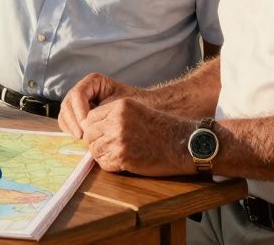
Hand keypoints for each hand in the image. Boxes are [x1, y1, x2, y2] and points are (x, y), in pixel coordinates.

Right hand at [58, 72, 138, 138]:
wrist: (142, 109)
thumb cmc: (134, 104)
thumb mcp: (120, 104)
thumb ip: (104, 111)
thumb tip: (88, 124)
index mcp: (93, 81)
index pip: (78, 94)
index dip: (80, 110)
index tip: (87, 126)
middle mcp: (83, 90)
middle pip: (68, 103)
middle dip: (73, 120)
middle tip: (82, 135)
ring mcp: (79, 103)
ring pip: (65, 112)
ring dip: (70, 126)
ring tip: (82, 138)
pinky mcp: (78, 115)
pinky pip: (67, 121)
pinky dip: (70, 129)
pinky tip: (80, 137)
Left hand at [80, 98, 195, 175]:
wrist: (184, 144)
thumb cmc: (163, 129)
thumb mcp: (137, 111)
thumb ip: (115, 116)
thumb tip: (92, 128)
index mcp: (120, 106)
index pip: (91, 117)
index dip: (93, 128)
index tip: (100, 136)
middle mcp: (117, 120)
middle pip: (89, 134)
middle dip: (96, 142)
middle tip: (108, 148)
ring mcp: (119, 139)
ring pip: (94, 149)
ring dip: (102, 155)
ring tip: (116, 156)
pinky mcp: (123, 156)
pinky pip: (104, 163)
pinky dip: (110, 165)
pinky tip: (122, 163)